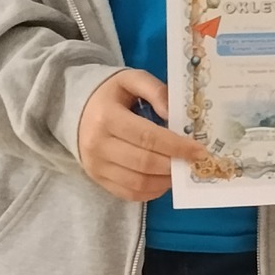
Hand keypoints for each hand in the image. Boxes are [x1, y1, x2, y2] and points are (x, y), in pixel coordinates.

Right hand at [78, 69, 205, 201]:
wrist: (75, 109)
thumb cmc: (110, 94)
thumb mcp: (131, 80)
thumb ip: (156, 91)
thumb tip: (175, 114)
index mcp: (107, 117)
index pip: (148, 137)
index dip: (176, 146)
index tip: (199, 151)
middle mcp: (98, 145)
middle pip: (144, 163)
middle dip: (174, 164)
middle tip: (193, 162)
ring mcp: (96, 166)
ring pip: (138, 183)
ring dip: (165, 181)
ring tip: (180, 170)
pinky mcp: (98, 179)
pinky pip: (129, 194)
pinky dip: (151, 192)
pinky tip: (163, 180)